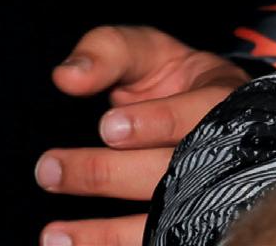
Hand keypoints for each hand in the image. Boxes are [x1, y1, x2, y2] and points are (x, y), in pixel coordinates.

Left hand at [35, 26, 246, 245]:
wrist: (202, 116)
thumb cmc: (172, 79)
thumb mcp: (145, 50)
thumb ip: (107, 52)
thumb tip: (68, 77)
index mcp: (222, 100)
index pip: (197, 113)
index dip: (155, 122)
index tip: (107, 126)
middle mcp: (225, 154)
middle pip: (173, 172)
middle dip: (108, 173)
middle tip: (49, 170)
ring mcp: (212, 198)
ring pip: (166, 221)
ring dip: (107, 233)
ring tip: (53, 234)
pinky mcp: (192, 226)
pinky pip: (155, 242)